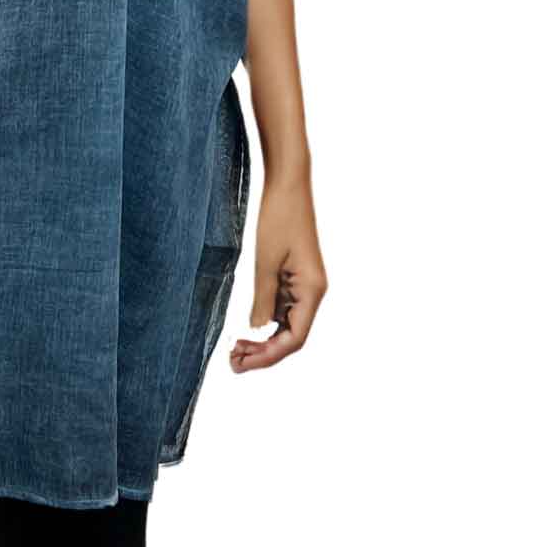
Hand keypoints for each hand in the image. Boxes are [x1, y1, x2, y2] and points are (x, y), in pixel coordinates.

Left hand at [227, 182, 325, 373]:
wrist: (289, 184)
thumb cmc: (278, 217)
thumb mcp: (265, 260)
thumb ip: (263, 298)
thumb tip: (257, 329)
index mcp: (312, 290)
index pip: (294, 338)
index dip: (269, 356)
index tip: (242, 362)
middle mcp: (313, 292)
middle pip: (292, 337)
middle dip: (264, 353)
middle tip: (233, 362)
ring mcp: (305, 285)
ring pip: (287, 326)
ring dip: (264, 340)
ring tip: (236, 350)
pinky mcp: (295, 277)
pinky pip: (284, 309)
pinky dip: (266, 323)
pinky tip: (247, 330)